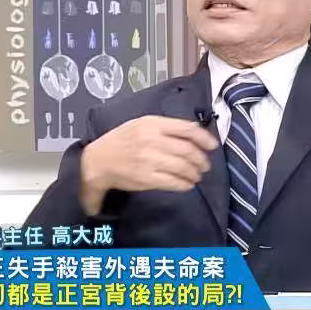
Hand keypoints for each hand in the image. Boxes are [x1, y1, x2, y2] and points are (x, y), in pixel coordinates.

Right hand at [81, 115, 218, 208]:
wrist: (97, 161)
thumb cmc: (121, 140)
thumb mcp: (141, 124)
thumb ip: (166, 126)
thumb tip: (194, 130)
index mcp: (152, 124)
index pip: (186, 130)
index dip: (204, 138)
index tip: (212, 146)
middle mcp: (152, 141)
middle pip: (187, 150)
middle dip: (201, 160)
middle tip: (205, 165)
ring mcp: (149, 160)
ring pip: (183, 167)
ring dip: (194, 173)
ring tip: (197, 176)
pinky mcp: (146, 178)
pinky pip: (173, 182)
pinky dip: (184, 184)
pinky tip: (187, 184)